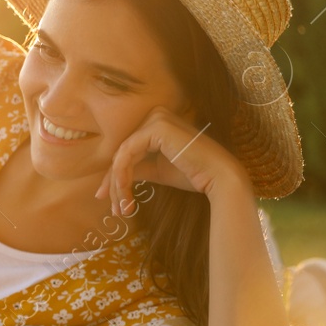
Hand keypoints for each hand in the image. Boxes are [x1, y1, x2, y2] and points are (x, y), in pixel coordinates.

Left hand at [96, 107, 249, 216]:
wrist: (219, 177)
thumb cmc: (192, 174)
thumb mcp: (156, 170)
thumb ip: (134, 169)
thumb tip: (107, 184)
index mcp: (156, 122)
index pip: (127, 151)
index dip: (114, 178)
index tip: (109, 202)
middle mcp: (155, 114)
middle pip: (122, 153)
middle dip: (114, 184)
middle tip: (115, 210)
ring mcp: (156, 118)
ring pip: (122, 155)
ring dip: (118, 185)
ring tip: (122, 208)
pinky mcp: (157, 127)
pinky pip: (127, 153)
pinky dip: (122, 175)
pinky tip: (126, 192)